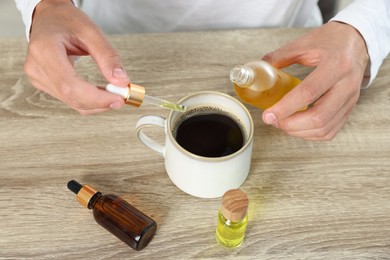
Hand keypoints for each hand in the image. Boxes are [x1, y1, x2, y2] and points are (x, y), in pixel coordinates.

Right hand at [24, 0, 127, 113]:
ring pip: (72, 102)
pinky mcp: (42, 83)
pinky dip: (88, 100)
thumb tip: (122, 82)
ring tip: (113, 91)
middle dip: (100, 102)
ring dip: (96, 103)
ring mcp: (36, 77)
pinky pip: (69, 99)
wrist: (49, 18)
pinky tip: (100, 92)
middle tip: (122, 98)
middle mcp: (36, 67)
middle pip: (71, 97)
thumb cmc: (67, 21)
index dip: (96, 98)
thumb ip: (108, 57)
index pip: (70, 86)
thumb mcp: (91, 32)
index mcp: (45, 50)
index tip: (119, 98)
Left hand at [261, 22, 368, 140]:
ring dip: (299, 132)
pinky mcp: (349, 109)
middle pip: (318, 117)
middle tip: (273, 120)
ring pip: (324, 129)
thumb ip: (279, 56)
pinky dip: (310, 134)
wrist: (357, 41)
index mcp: (335, 65)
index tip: (268, 115)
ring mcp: (350, 100)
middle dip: (290, 125)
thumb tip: (259, 70)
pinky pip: (330, 131)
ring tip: (282, 123)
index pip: (308, 92)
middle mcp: (346, 85)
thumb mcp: (304, 43)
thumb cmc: (331, 41)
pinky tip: (297, 127)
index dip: (285, 107)